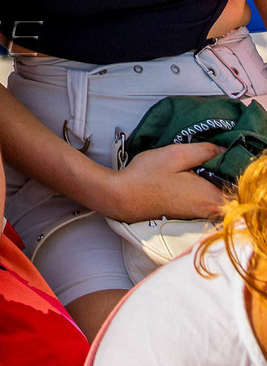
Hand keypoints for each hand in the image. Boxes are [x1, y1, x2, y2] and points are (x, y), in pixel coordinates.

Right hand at [96, 142, 223, 221]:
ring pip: (223, 195)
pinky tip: (196, 173)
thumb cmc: (148, 176)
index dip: (234, 166)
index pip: (238, 184)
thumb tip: (224, 151)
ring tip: (202, 160)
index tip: (223, 152)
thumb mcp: (176, 155)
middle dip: (225, 171)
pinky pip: (212, 199)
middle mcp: (211, 210)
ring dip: (217, 178)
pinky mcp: (194, 214)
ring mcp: (202, 214)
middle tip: (211, 153)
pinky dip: (209, 185)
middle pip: (233, 191)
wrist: (126, 197)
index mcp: (211, 197)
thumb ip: (204, 152)